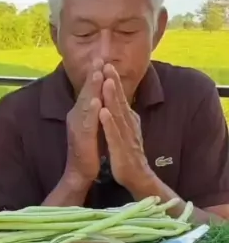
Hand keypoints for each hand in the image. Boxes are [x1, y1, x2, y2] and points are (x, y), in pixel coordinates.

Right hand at [64, 59, 102, 188]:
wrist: (80, 172)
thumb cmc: (89, 149)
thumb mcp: (93, 125)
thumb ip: (95, 111)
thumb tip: (102, 95)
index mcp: (80, 113)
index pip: (88, 91)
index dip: (94, 75)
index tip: (101, 59)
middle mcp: (75, 116)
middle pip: (85, 92)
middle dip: (92, 75)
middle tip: (98, 58)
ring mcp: (77, 127)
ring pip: (84, 104)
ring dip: (91, 88)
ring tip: (97, 73)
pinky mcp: (81, 138)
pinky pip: (86, 123)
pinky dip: (91, 111)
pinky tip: (96, 101)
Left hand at [100, 64, 150, 190]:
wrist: (138, 179)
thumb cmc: (129, 155)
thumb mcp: (126, 132)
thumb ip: (125, 118)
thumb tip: (121, 103)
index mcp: (128, 121)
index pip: (120, 98)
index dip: (113, 82)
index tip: (106, 64)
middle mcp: (128, 126)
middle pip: (120, 101)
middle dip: (113, 82)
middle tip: (107, 64)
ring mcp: (126, 137)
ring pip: (118, 115)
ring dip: (112, 98)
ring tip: (106, 82)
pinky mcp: (121, 150)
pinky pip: (114, 135)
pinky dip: (109, 123)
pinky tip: (103, 112)